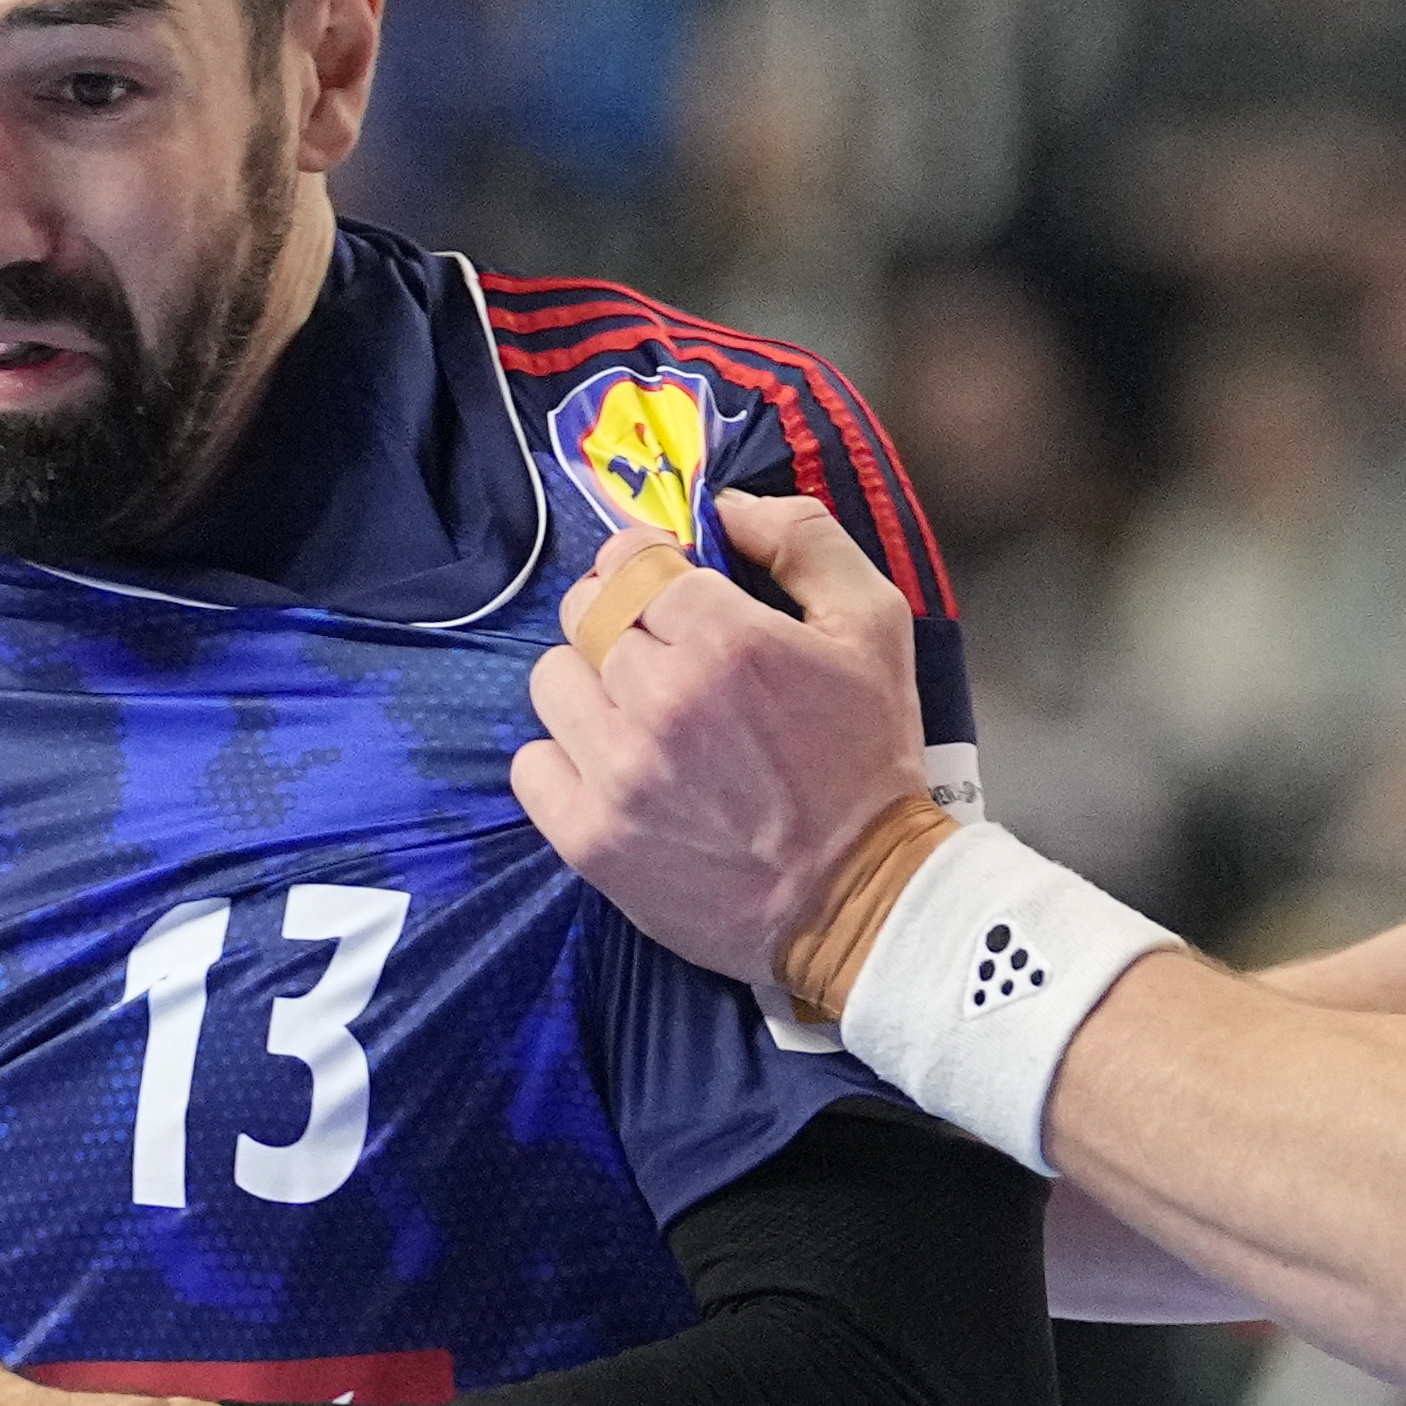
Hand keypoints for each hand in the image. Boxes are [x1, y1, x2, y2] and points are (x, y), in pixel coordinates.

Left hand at [513, 491, 930, 980]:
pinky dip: (562, 759)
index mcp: (728, 639)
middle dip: (617, 617)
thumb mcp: (875, 627)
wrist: (860, 899)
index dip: (648, 565)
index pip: (635, 560)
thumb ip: (805, 540)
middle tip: (659, 652)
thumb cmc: (869, 760)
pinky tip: (612, 769)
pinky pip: (530, 764)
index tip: (665, 587)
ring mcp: (617, 771)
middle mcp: (661, 699)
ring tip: (638, 714)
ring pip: (551, 680)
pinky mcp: (589, 836)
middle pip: (585, 611)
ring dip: (588, 685)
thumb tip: (727, 507)